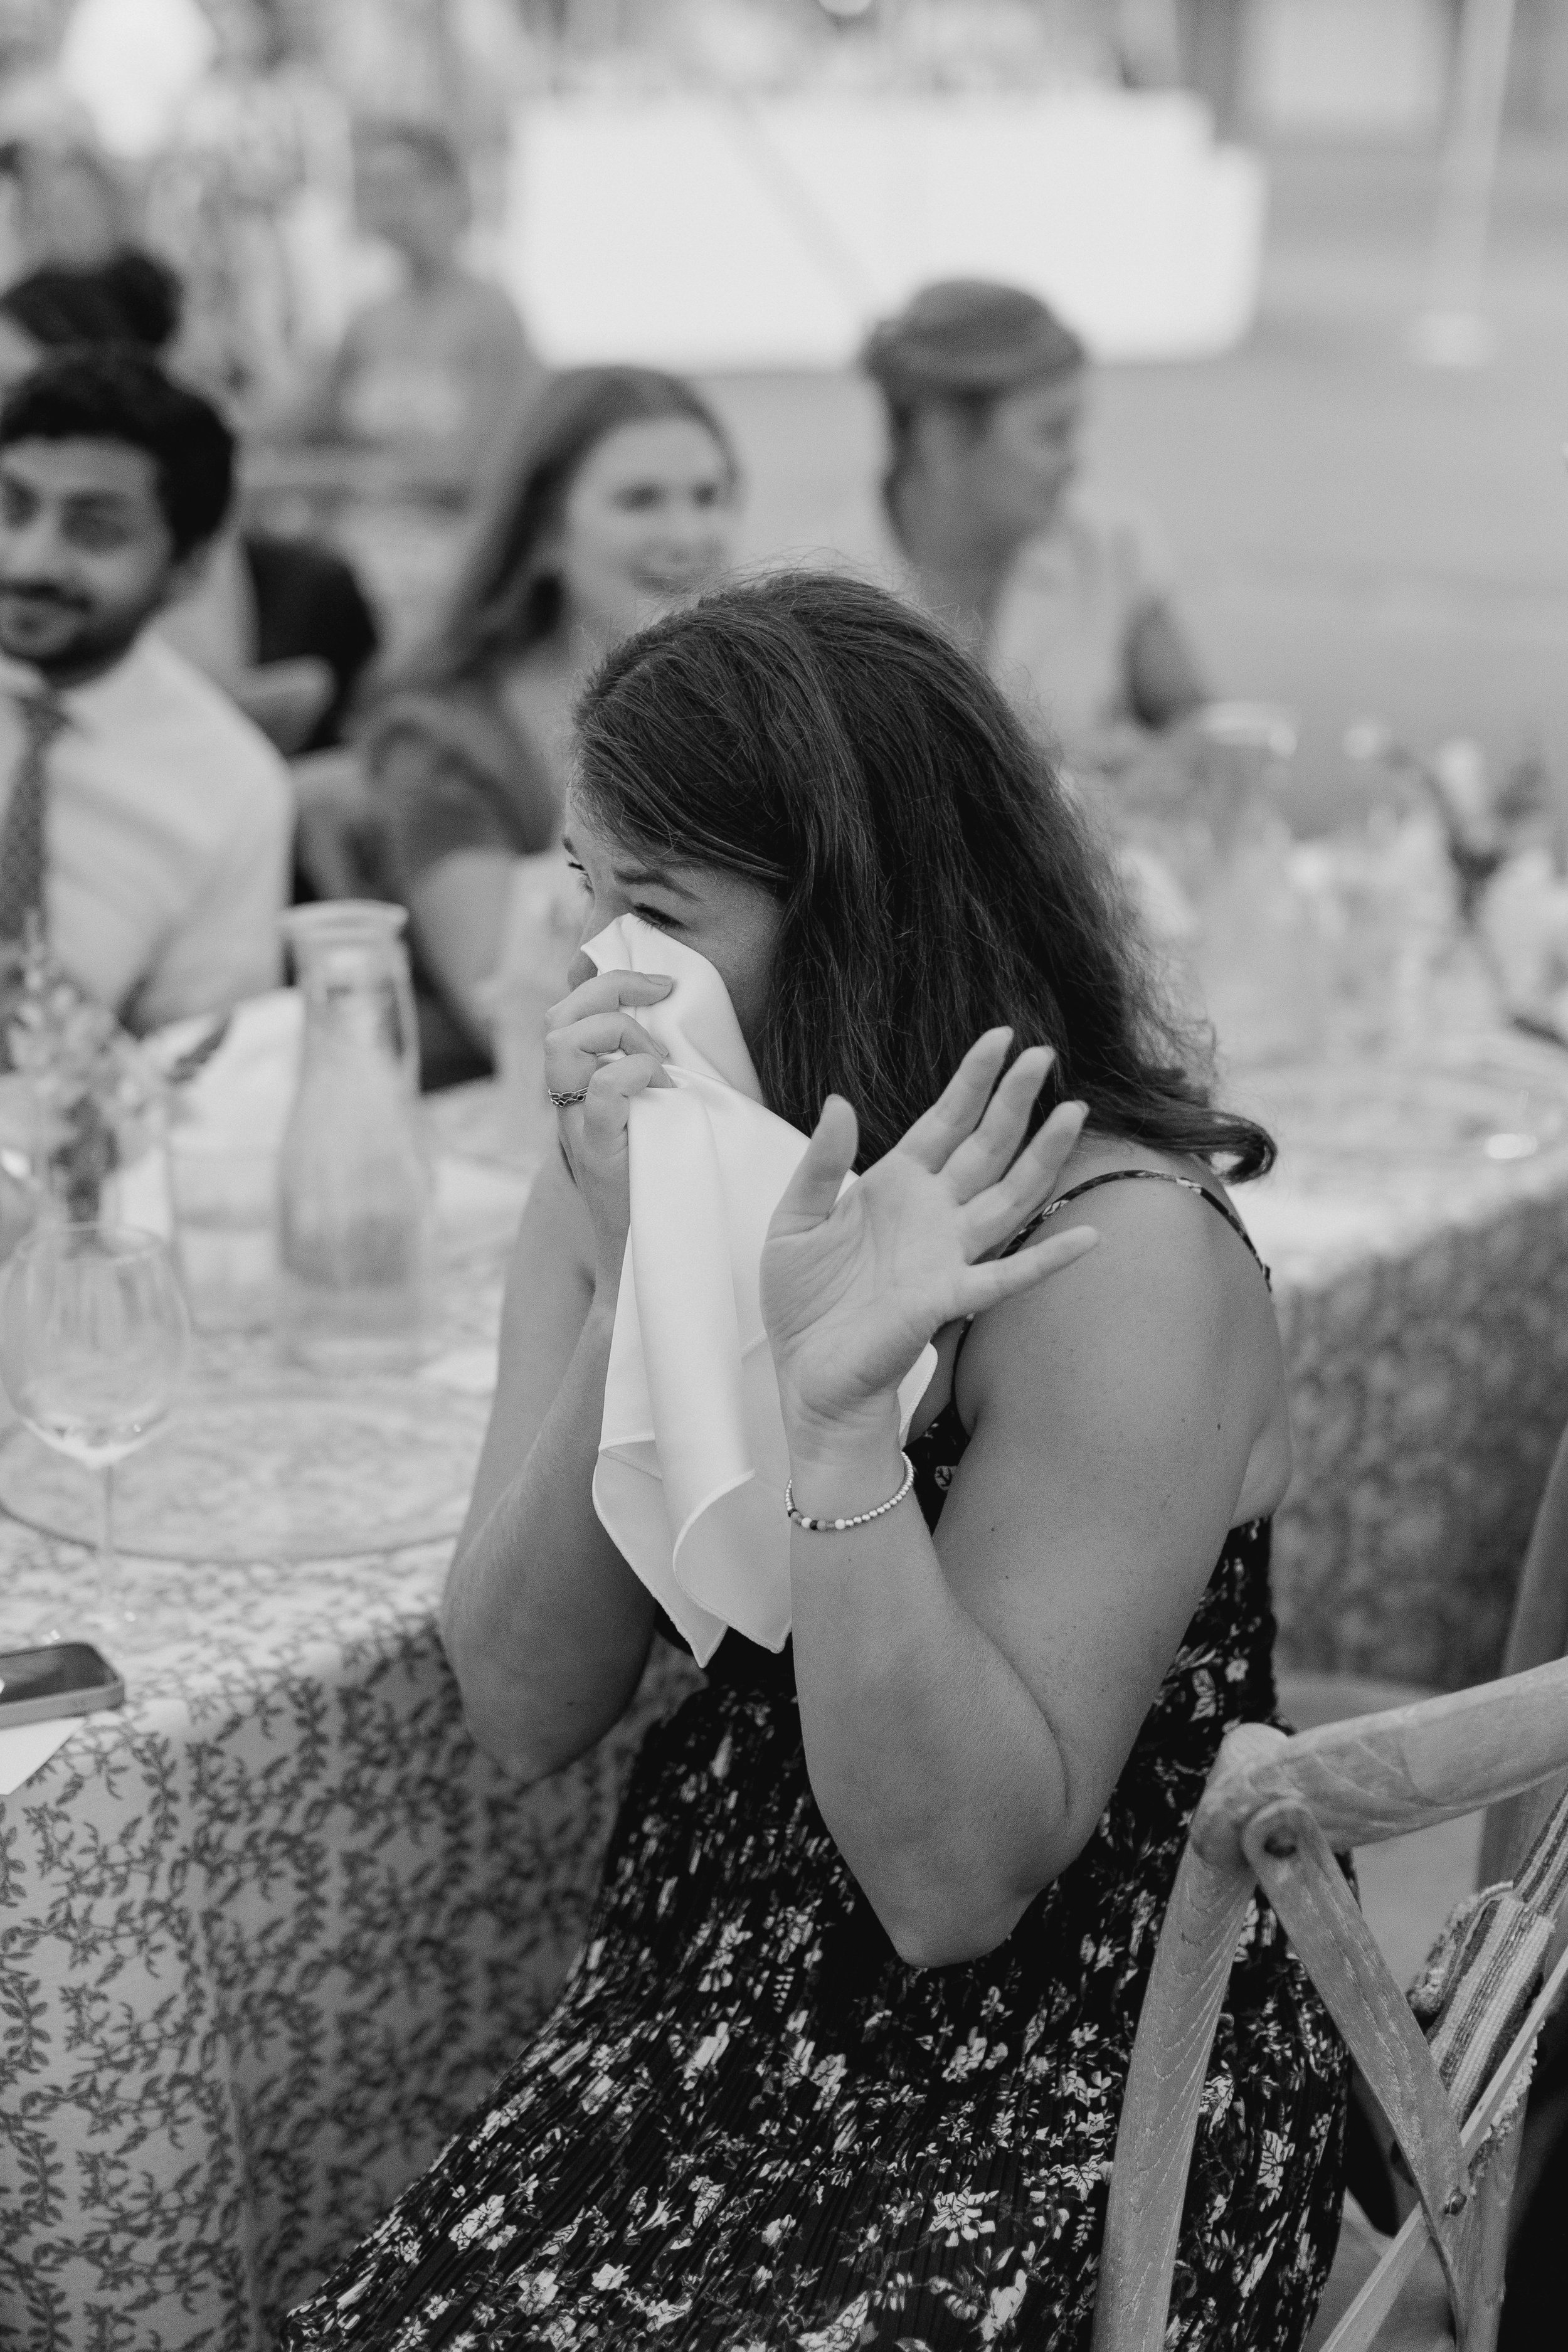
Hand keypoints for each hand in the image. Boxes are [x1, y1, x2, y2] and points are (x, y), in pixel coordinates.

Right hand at [545, 959, 673, 1298]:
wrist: (647, 1263)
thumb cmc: (661, 1190)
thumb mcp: (655, 1120)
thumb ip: (654, 1079)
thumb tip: (684, 1034)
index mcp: (577, 1092)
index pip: (563, 1014)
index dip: (604, 981)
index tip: (661, 983)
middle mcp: (567, 1106)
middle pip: (556, 1018)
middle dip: (610, 990)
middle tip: (661, 1000)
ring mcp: (577, 1130)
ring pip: (563, 1043)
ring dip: (621, 1034)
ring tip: (661, 1063)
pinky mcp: (599, 1155)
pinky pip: (604, 1089)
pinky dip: (637, 1072)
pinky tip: (666, 1088)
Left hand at [761, 1030, 1098, 1459]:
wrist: (806, 1374)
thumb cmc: (804, 1304)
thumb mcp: (795, 1221)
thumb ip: (820, 1164)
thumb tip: (839, 1102)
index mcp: (895, 1186)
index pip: (944, 1121)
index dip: (972, 1080)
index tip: (1000, 1036)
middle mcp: (933, 1214)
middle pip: (985, 1145)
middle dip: (1014, 1099)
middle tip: (1044, 1053)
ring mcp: (947, 1255)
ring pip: (1008, 1195)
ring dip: (1043, 1155)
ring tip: (1075, 1111)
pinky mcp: (949, 1300)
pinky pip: (1008, 1277)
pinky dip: (1049, 1259)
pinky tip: (1088, 1237)